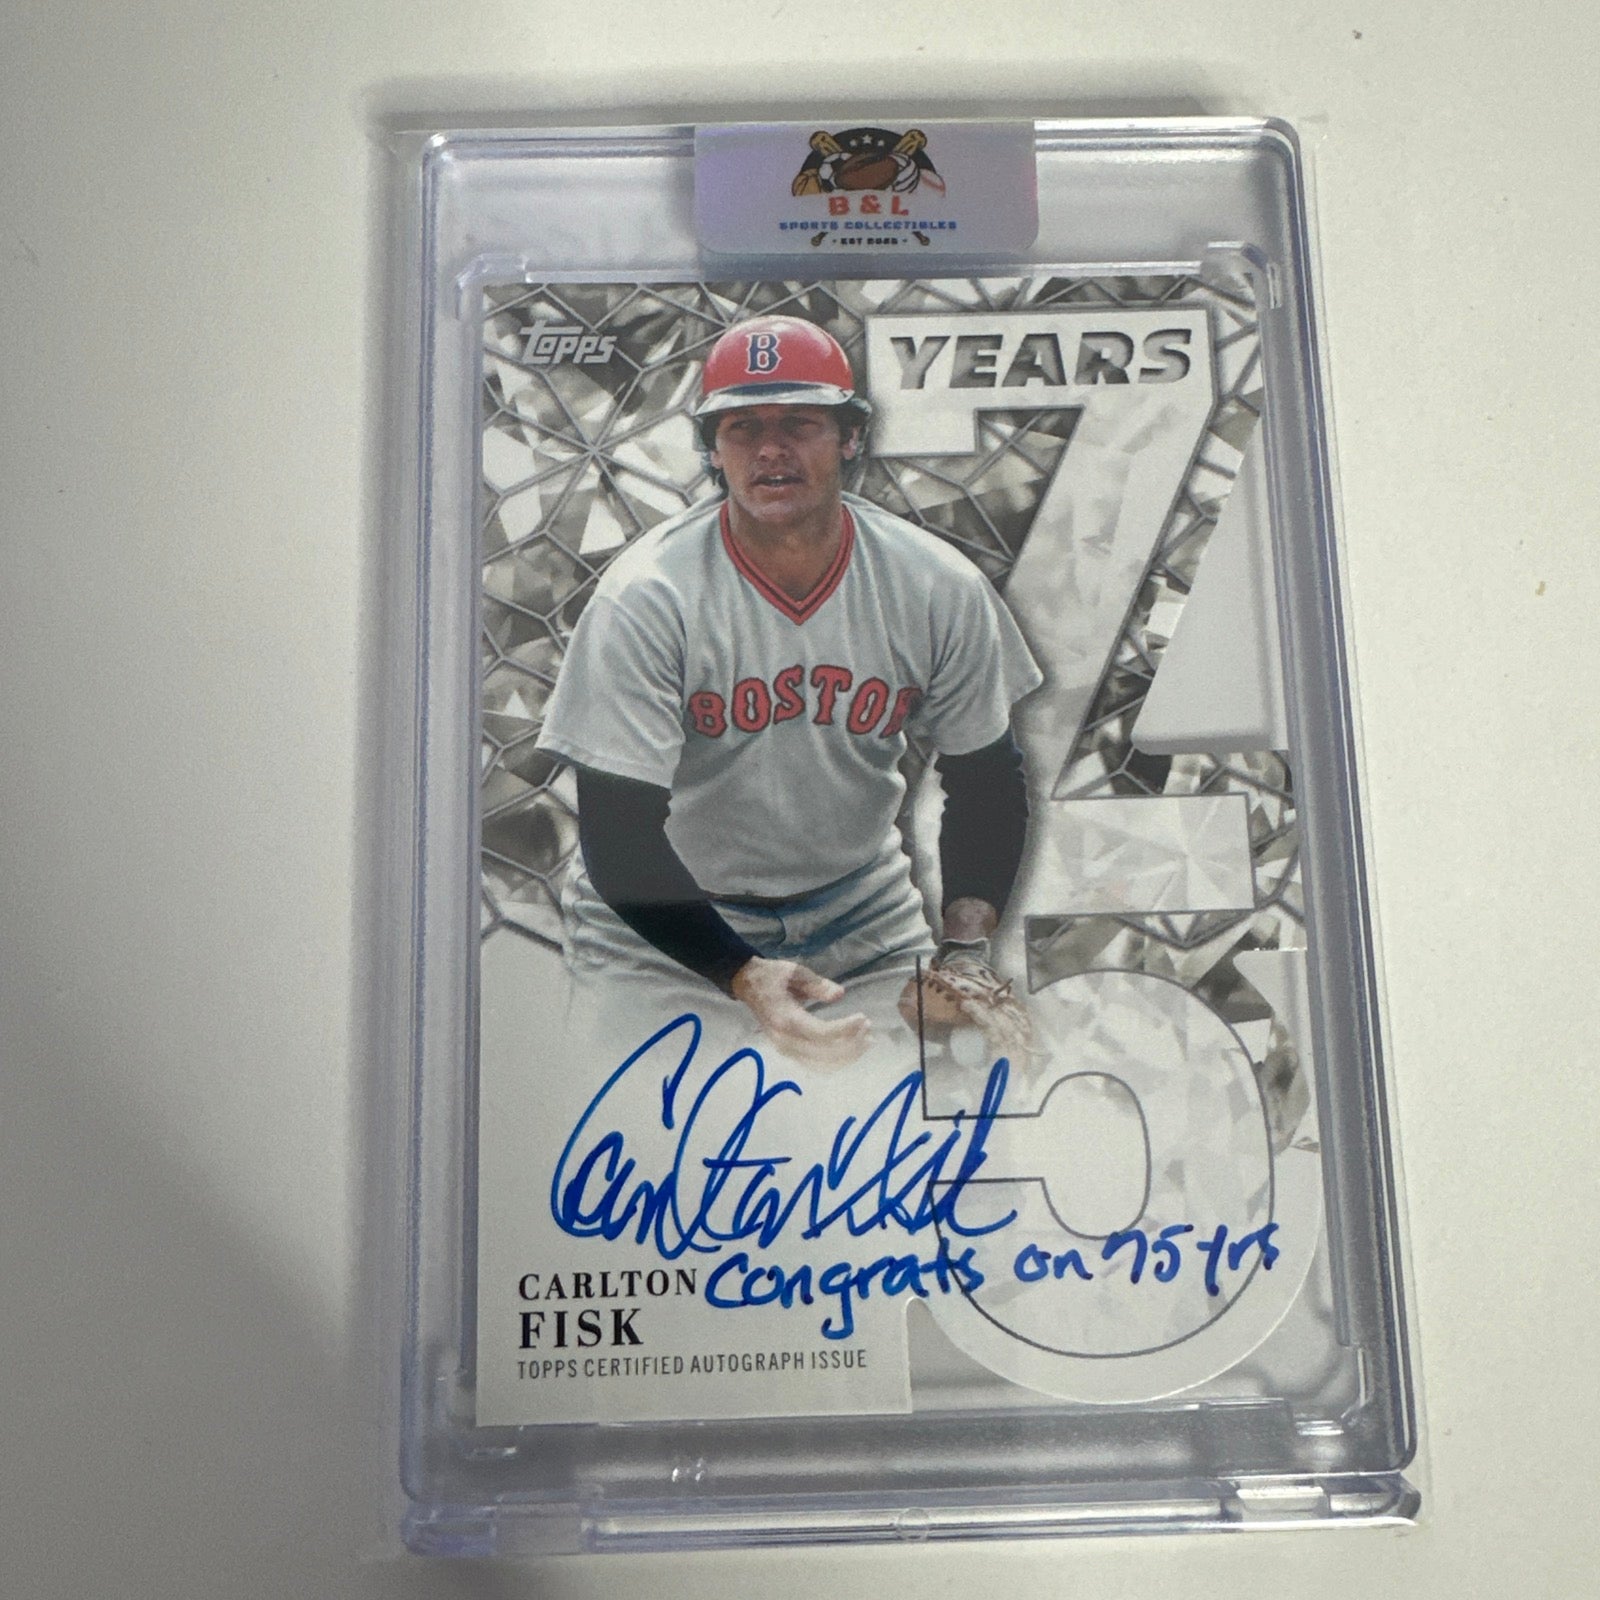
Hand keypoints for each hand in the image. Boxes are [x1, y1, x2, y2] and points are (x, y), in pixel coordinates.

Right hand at [729, 957, 870, 1066]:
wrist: (747, 984)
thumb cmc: (772, 976)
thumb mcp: (795, 972)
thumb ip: (817, 984)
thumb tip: (840, 994)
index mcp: (785, 1018)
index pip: (821, 1033)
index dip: (846, 1029)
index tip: (863, 1018)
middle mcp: (784, 1040)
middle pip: (825, 1053)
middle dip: (852, 1044)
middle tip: (869, 1029)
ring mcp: (785, 1049)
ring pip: (822, 1064)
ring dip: (847, 1056)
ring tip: (866, 1041)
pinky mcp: (788, 1053)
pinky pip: (815, 1065)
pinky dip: (836, 1061)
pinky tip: (850, 1050)